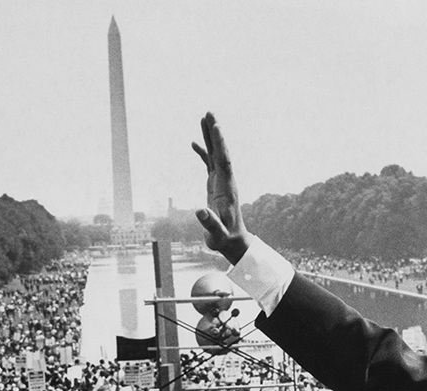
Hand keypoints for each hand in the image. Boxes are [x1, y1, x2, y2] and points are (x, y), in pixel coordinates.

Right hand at [192, 112, 251, 263]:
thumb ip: (210, 224)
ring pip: (215, 155)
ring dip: (210, 137)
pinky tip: (195, 144)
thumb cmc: (224, 239)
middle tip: (209, 112)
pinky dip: (203, 153)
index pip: (224, 161)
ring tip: (204, 118)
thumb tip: (199, 212)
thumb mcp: (217, 235)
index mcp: (227, 189)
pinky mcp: (215, 186)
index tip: (216, 126)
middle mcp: (226, 181)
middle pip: (220, 152)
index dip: (220, 144)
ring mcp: (221, 182)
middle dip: (215, 133)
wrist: (232, 242)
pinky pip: (209, 164)